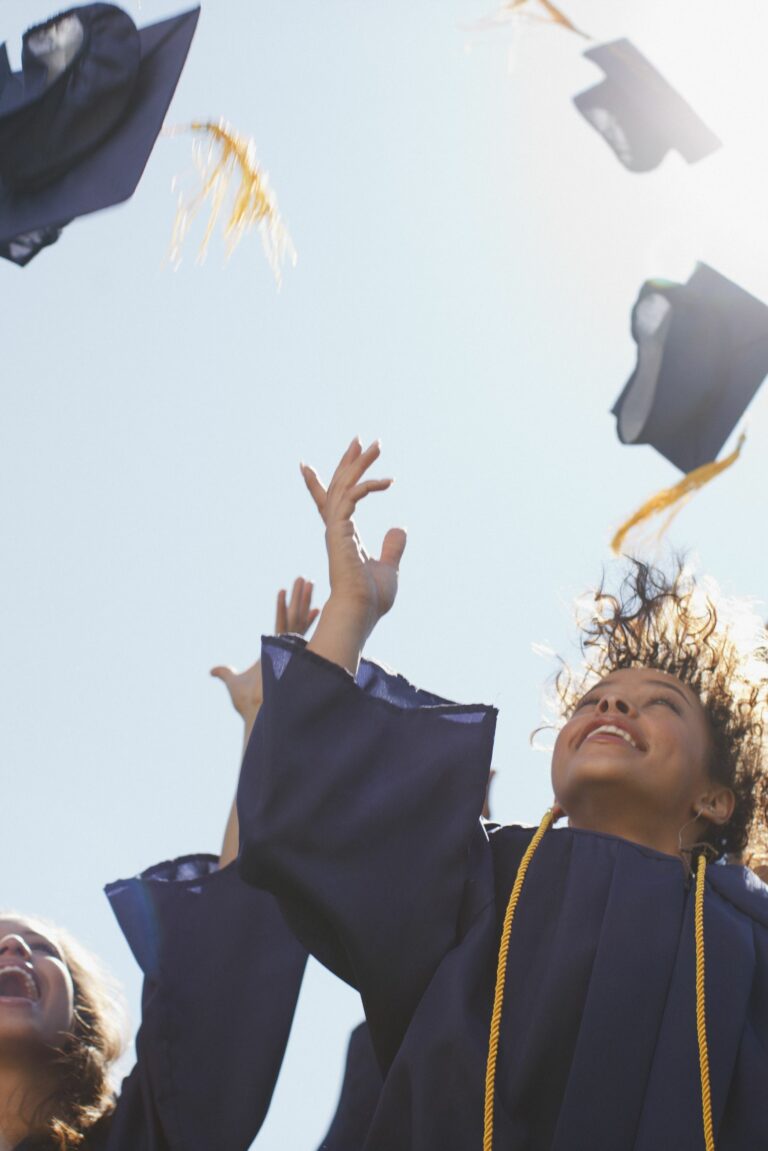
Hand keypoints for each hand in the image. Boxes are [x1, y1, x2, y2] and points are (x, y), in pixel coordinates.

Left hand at [211, 577, 319, 724]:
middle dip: (300, 599)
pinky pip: (287, 626)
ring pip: (294, 617)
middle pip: (294, 617)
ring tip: (305, 580)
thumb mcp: (232, 683)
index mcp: (274, 651)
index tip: (298, 598)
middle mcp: (284, 647)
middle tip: (305, 579)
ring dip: (300, 599)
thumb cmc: (247, 702)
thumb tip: (213, 671)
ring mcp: (286, 648)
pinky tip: (292, 597)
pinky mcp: (285, 651)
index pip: (285, 626)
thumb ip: (225, 674)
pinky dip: (287, 611)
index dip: (291, 611)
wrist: (256, 712)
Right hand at [301, 438, 405, 635]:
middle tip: (360, 441)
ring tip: (376, 445)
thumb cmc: (370, 598)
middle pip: (338, 486)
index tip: (305, 466)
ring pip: (344, 486)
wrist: (360, 612)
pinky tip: (386, 481)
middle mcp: (335, 529)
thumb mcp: (387, 567)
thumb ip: (392, 548)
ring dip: (359, 464)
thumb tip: (399, 528)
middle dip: (347, 462)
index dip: (318, 484)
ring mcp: (335, 529)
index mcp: (342, 537)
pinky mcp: (340, 530)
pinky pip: (351, 498)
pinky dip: (367, 486)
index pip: (330, 504)